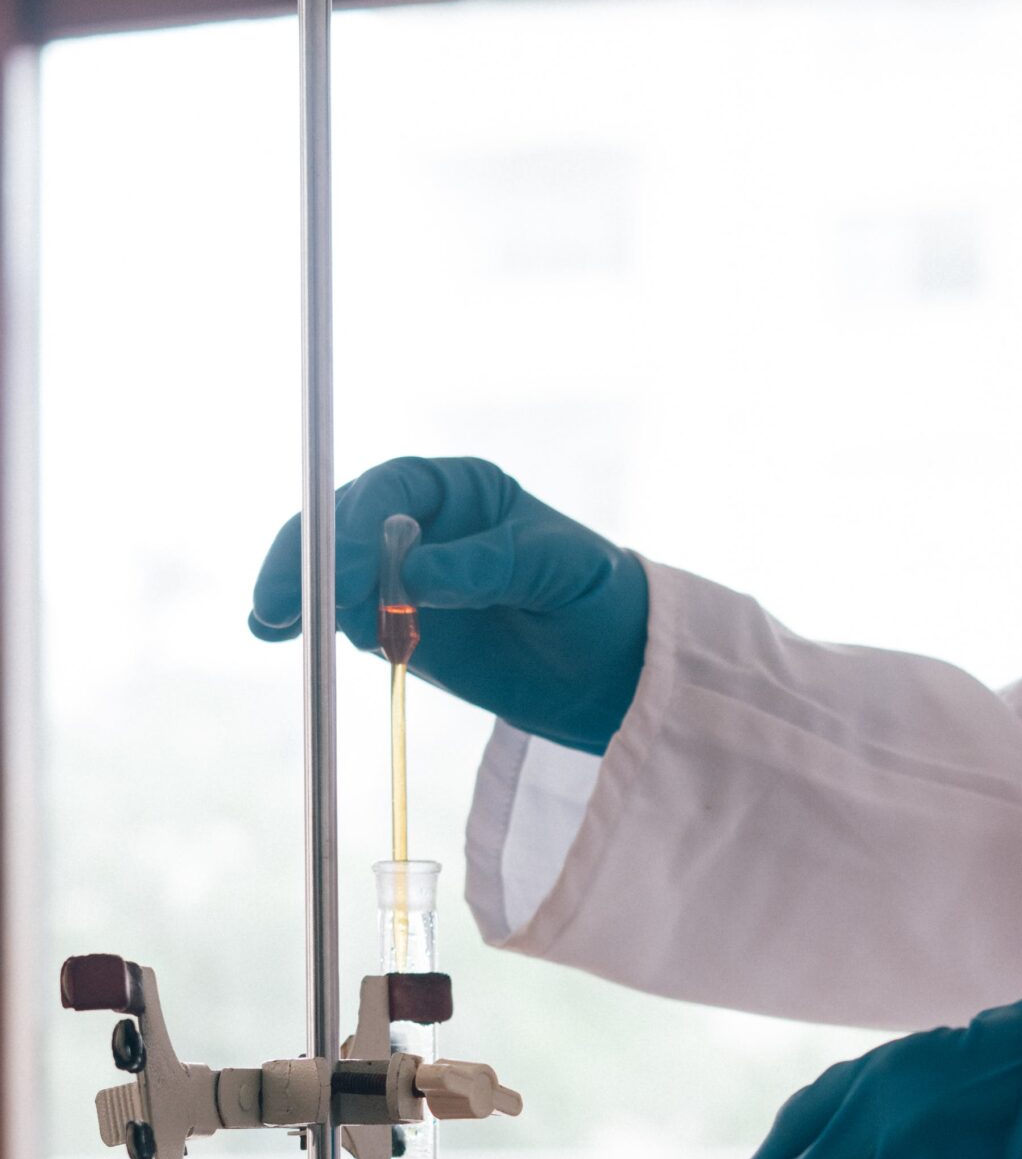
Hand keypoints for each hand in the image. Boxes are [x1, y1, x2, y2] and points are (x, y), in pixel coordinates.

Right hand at [249, 456, 648, 756]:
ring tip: (275, 624)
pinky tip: (275, 634)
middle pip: (343, 524)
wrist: (610, 669)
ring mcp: (402, 575)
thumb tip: (410, 578)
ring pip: (330, 571)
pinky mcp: (395, 625)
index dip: (354, 525)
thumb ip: (485, 568)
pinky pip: (341, 616)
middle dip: (308, 560)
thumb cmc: (595, 598)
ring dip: (300, 593)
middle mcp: (422, 523)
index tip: (341, 573)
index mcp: (462, 489)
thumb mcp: (556, 571)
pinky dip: (309, 624)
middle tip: (282, 604)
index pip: (389, 490)